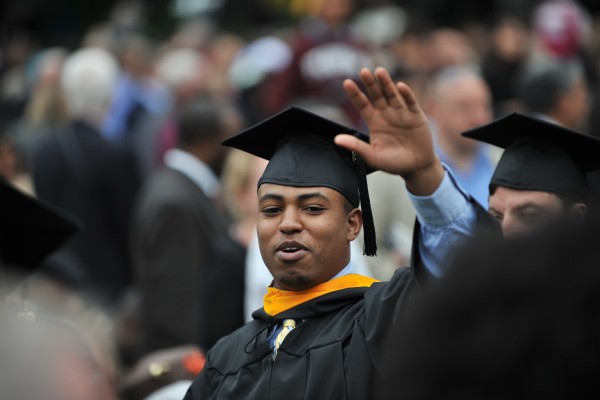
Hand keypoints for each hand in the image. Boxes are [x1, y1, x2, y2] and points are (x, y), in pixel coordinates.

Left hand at [335, 67, 443, 195]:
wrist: (416, 166)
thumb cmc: (393, 162)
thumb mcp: (372, 156)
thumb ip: (356, 146)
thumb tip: (336, 140)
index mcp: (374, 122)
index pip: (362, 104)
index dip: (355, 94)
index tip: (346, 83)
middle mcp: (387, 114)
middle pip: (377, 95)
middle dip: (370, 84)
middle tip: (363, 71)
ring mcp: (401, 113)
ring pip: (392, 95)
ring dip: (386, 83)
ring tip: (379, 72)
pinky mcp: (416, 116)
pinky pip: (410, 102)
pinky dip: (406, 94)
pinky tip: (400, 86)